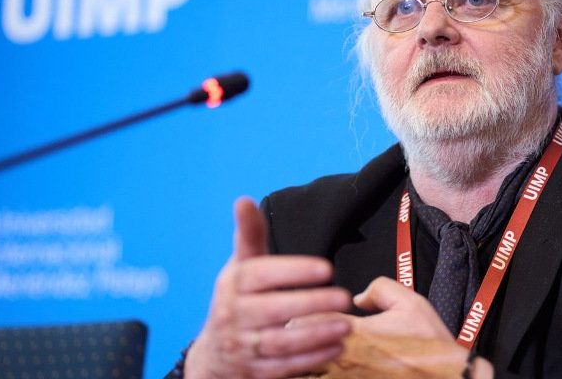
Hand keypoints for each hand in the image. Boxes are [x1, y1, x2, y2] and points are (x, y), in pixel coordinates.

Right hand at [185, 198, 352, 378]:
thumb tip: (243, 200)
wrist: (213, 356)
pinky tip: (336, 348)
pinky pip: (284, 367)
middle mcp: (233, 315)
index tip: (327, 268)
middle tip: (345, 297)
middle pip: (273, 310)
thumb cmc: (237, 300)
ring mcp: (242, 347)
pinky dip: (311, 359)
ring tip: (347, 326)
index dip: (294, 271)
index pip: (261, 274)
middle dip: (311, 304)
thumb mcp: (240, 268)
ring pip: (280, 342)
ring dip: (316, 335)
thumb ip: (250, 236)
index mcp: (232, 284)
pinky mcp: (253, 372)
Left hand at [297, 277, 493, 378]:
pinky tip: (308, 372)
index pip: (305, 320)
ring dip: (295, 366)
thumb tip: (358, 296)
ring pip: (300, 374)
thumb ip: (380, 289)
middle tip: (282, 337)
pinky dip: (311, 378)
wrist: (446, 378)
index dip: (294, 315)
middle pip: (294, 351)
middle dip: (286, 343)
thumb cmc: (429, 345)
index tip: (294, 312)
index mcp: (355, 332)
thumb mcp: (411, 303)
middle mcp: (343, 359)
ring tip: (290, 360)